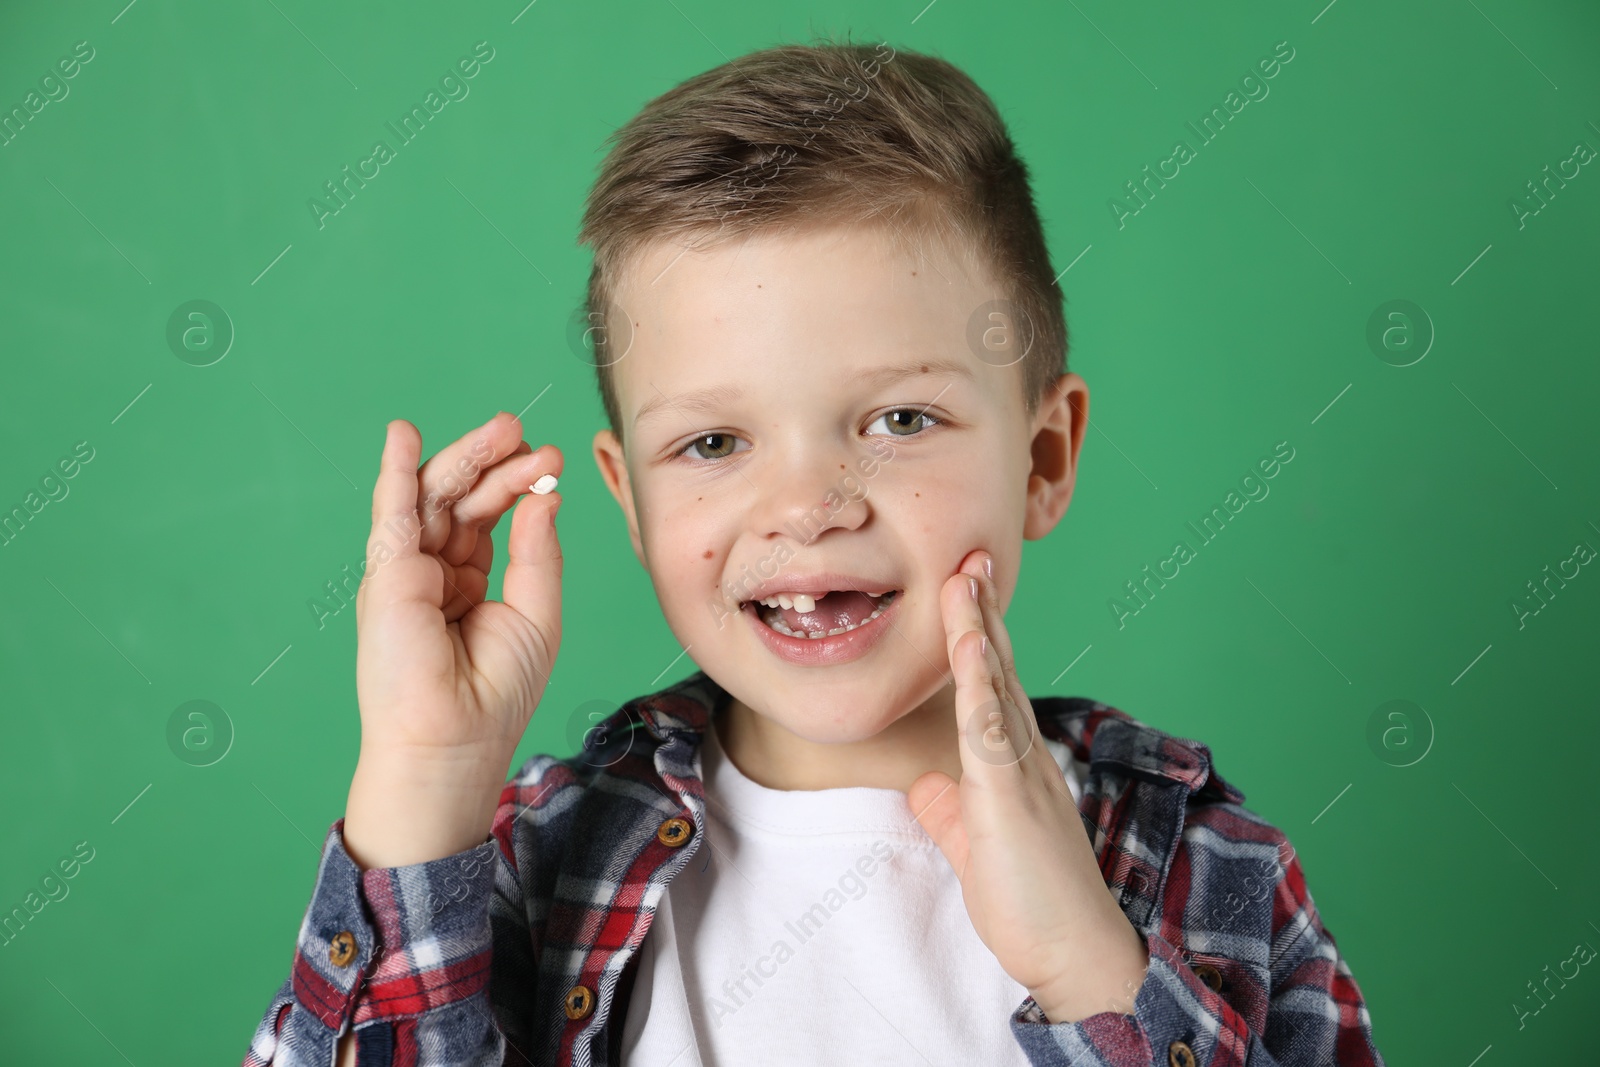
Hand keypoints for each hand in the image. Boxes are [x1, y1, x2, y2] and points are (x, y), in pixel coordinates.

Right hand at [344, 412, 564, 867]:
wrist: (454, 742)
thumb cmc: (494, 695)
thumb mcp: (536, 615)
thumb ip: (537, 553)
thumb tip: (546, 496)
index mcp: (470, 585)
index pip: (492, 519)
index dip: (520, 487)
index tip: (553, 462)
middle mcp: (434, 574)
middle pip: (464, 501)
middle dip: (496, 464)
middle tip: (528, 436)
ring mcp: (407, 574)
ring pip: (434, 500)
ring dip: (466, 458)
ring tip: (503, 427)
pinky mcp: (386, 577)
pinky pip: (391, 516)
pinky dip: (395, 474)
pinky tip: (403, 436)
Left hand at [906, 549, 1149, 1023]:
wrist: (1078, 954)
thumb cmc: (1032, 902)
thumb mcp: (975, 843)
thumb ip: (950, 808)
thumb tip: (924, 783)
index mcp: (1014, 762)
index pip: (992, 686)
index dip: (975, 635)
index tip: (961, 587)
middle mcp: (1025, 754)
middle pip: (998, 668)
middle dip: (979, 610)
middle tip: (967, 553)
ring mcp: (1022, 770)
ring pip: (995, 684)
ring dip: (977, 626)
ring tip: (963, 574)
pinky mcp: (1012, 796)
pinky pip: (991, 728)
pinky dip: (979, 681)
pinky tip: (969, 642)